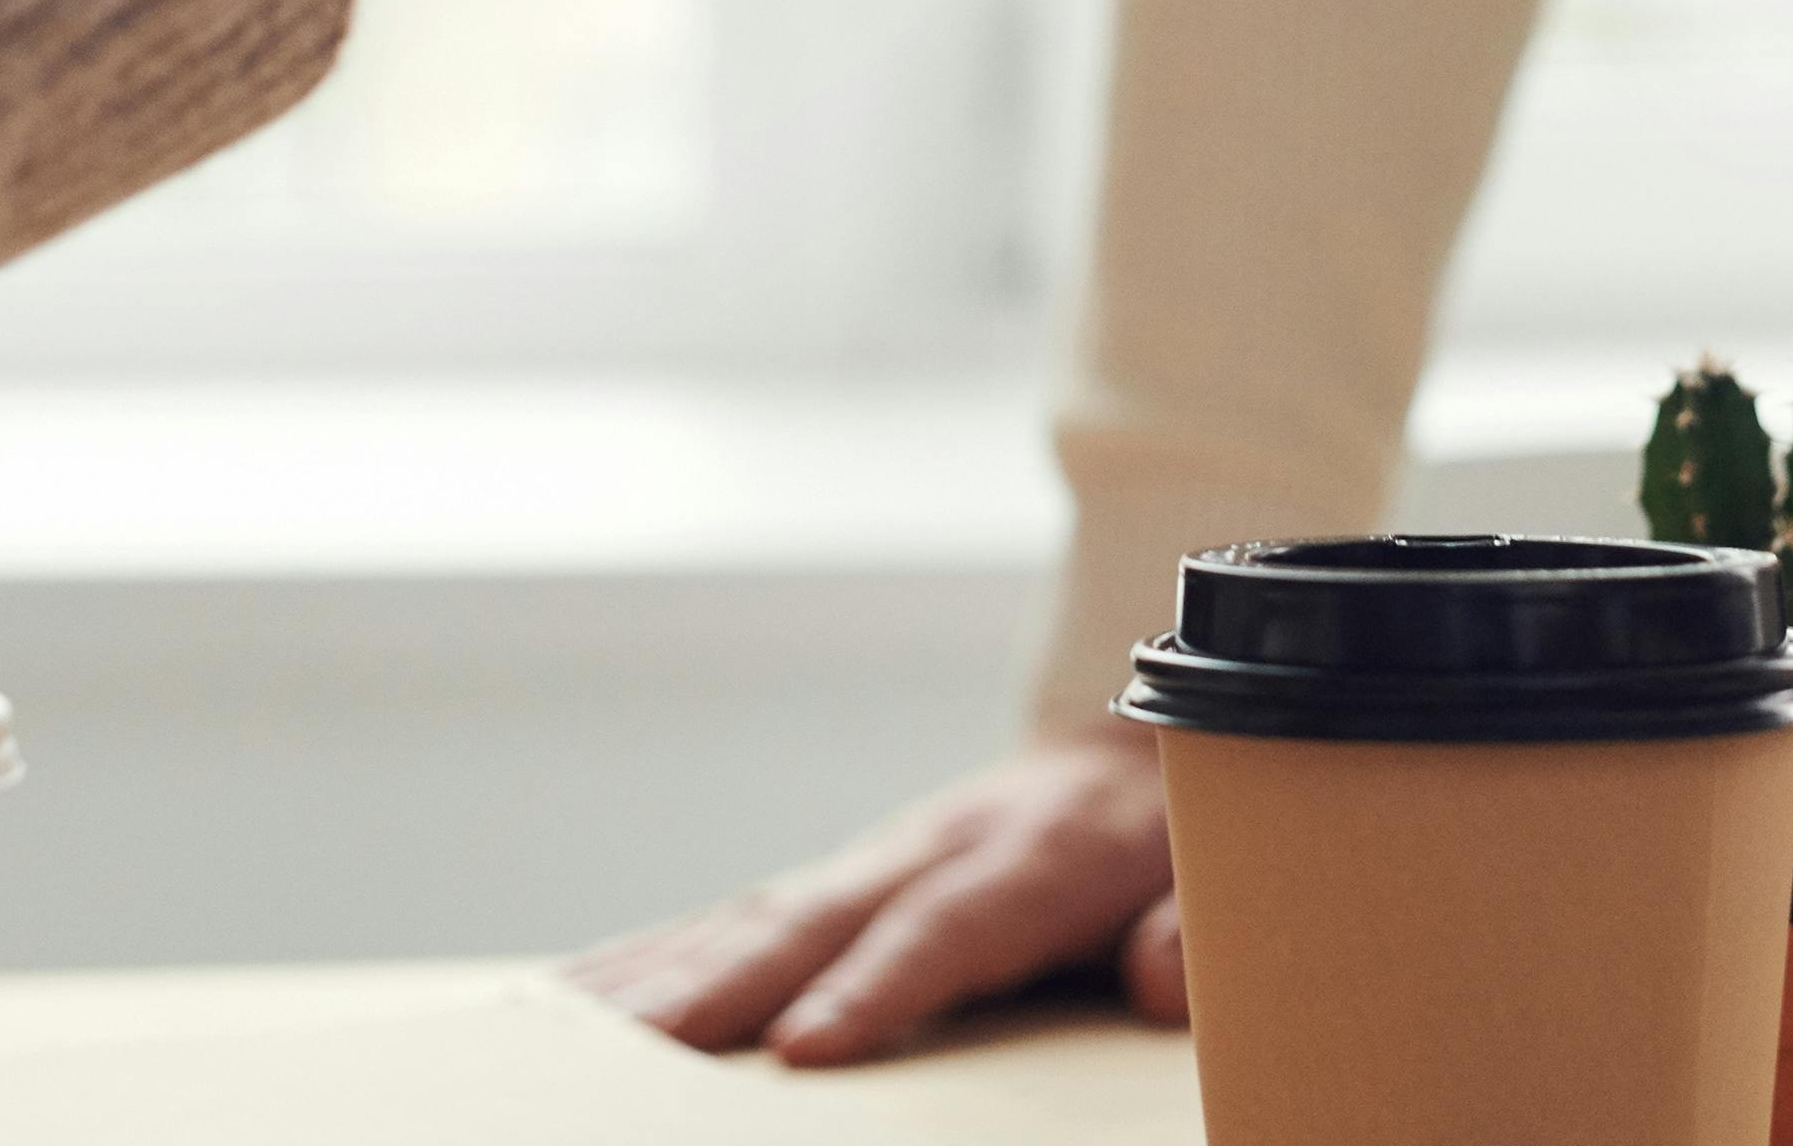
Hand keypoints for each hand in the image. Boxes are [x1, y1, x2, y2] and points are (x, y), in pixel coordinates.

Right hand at [569, 727, 1181, 1066]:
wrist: (1134, 741)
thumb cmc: (1179, 835)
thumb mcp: (1223, 871)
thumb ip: (1196, 924)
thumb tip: (1160, 980)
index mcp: (1034, 857)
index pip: (947, 929)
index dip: (877, 987)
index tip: (805, 1045)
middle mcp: (930, 848)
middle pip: (813, 920)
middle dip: (721, 988)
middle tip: (636, 1050)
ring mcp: (870, 860)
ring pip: (750, 917)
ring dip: (660, 975)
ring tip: (570, 1035)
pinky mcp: (834, 882)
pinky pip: (730, 920)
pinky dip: (649, 957)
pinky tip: (576, 998)